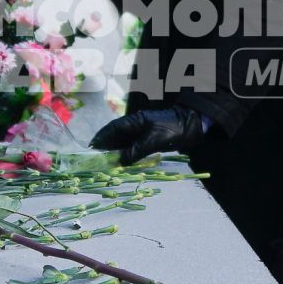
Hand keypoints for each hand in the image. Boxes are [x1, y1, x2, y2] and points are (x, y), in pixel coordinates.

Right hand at [91, 107, 208, 164]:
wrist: (191, 126)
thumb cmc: (173, 129)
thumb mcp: (155, 140)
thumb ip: (137, 150)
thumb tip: (121, 161)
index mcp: (135, 120)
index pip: (113, 128)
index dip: (101, 137)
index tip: (92, 147)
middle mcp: (134, 125)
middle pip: (115, 136)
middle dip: (104, 147)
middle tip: (95, 160)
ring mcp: (140, 132)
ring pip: (122, 142)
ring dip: (113, 152)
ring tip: (104, 163)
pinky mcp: (146, 139)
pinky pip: (131, 146)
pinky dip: (124, 154)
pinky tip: (120, 162)